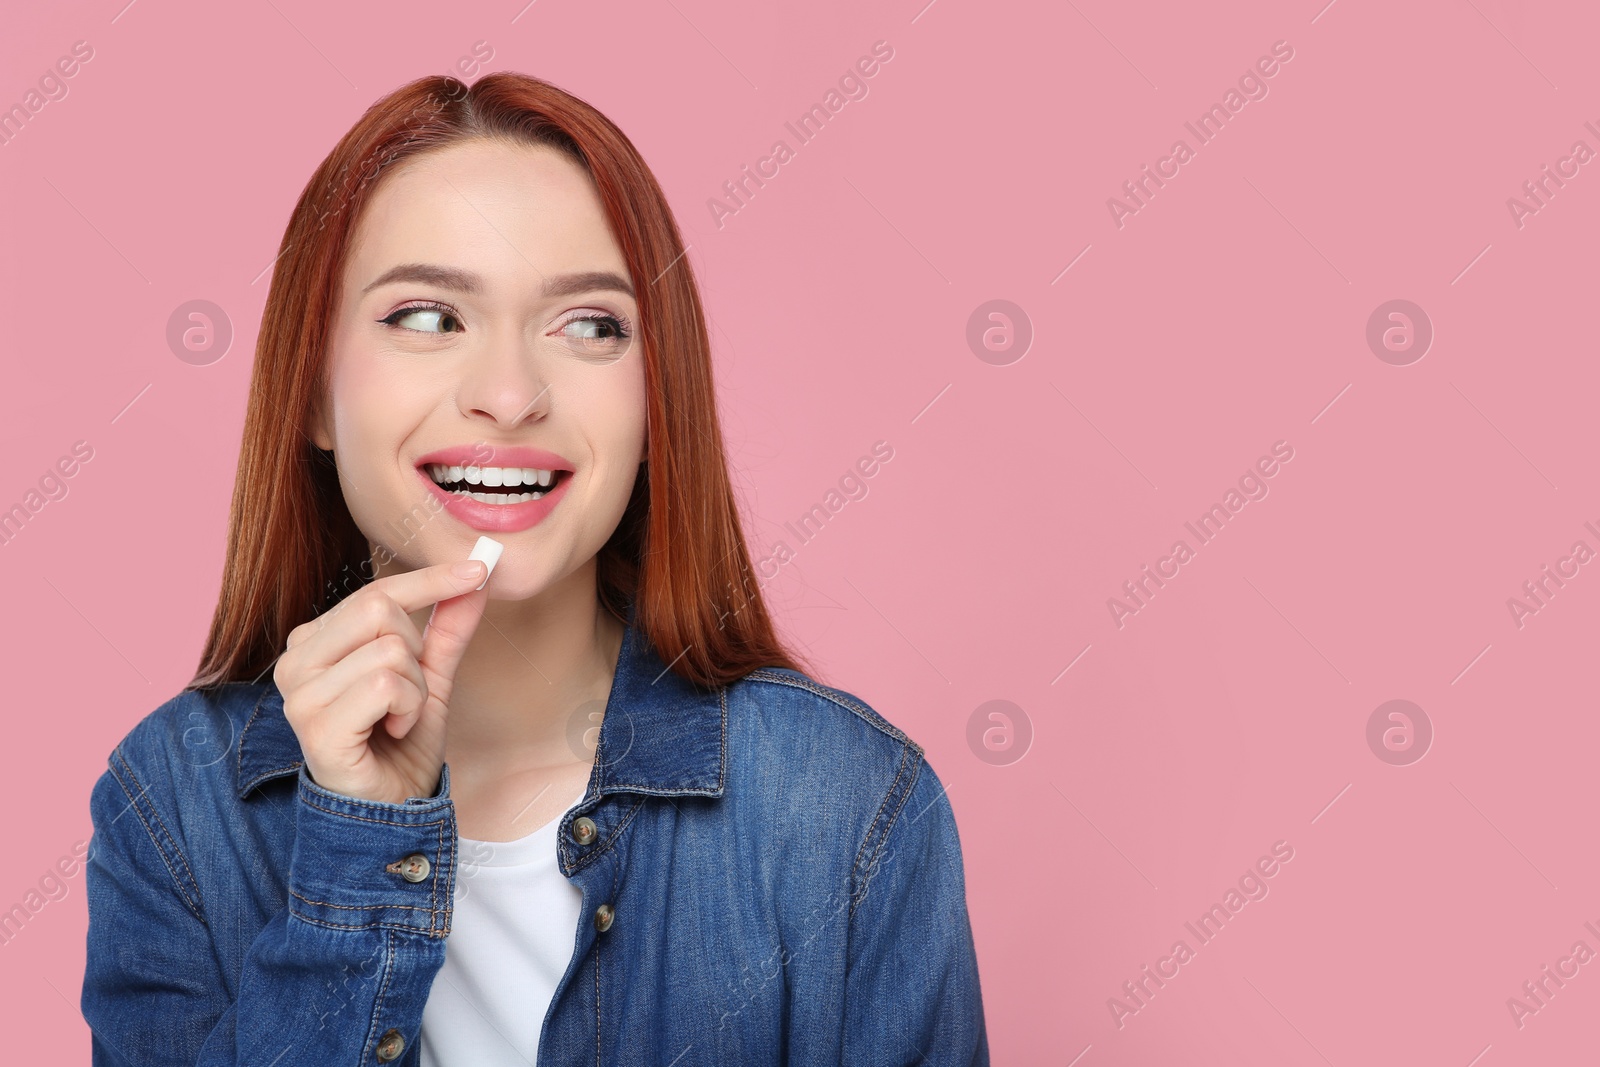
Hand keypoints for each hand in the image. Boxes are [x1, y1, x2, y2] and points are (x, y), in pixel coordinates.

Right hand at [274, 559, 488, 804]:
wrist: (391, 809)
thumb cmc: (401, 744)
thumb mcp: (432, 676)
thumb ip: (447, 627)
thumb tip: (477, 575)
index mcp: (315, 641)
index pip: (376, 591)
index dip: (431, 579)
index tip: (478, 568)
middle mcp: (295, 660)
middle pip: (380, 610)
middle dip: (416, 653)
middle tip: (408, 695)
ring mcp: (299, 694)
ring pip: (389, 649)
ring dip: (415, 689)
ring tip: (398, 718)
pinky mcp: (315, 725)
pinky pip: (385, 685)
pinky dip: (408, 708)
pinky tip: (392, 731)